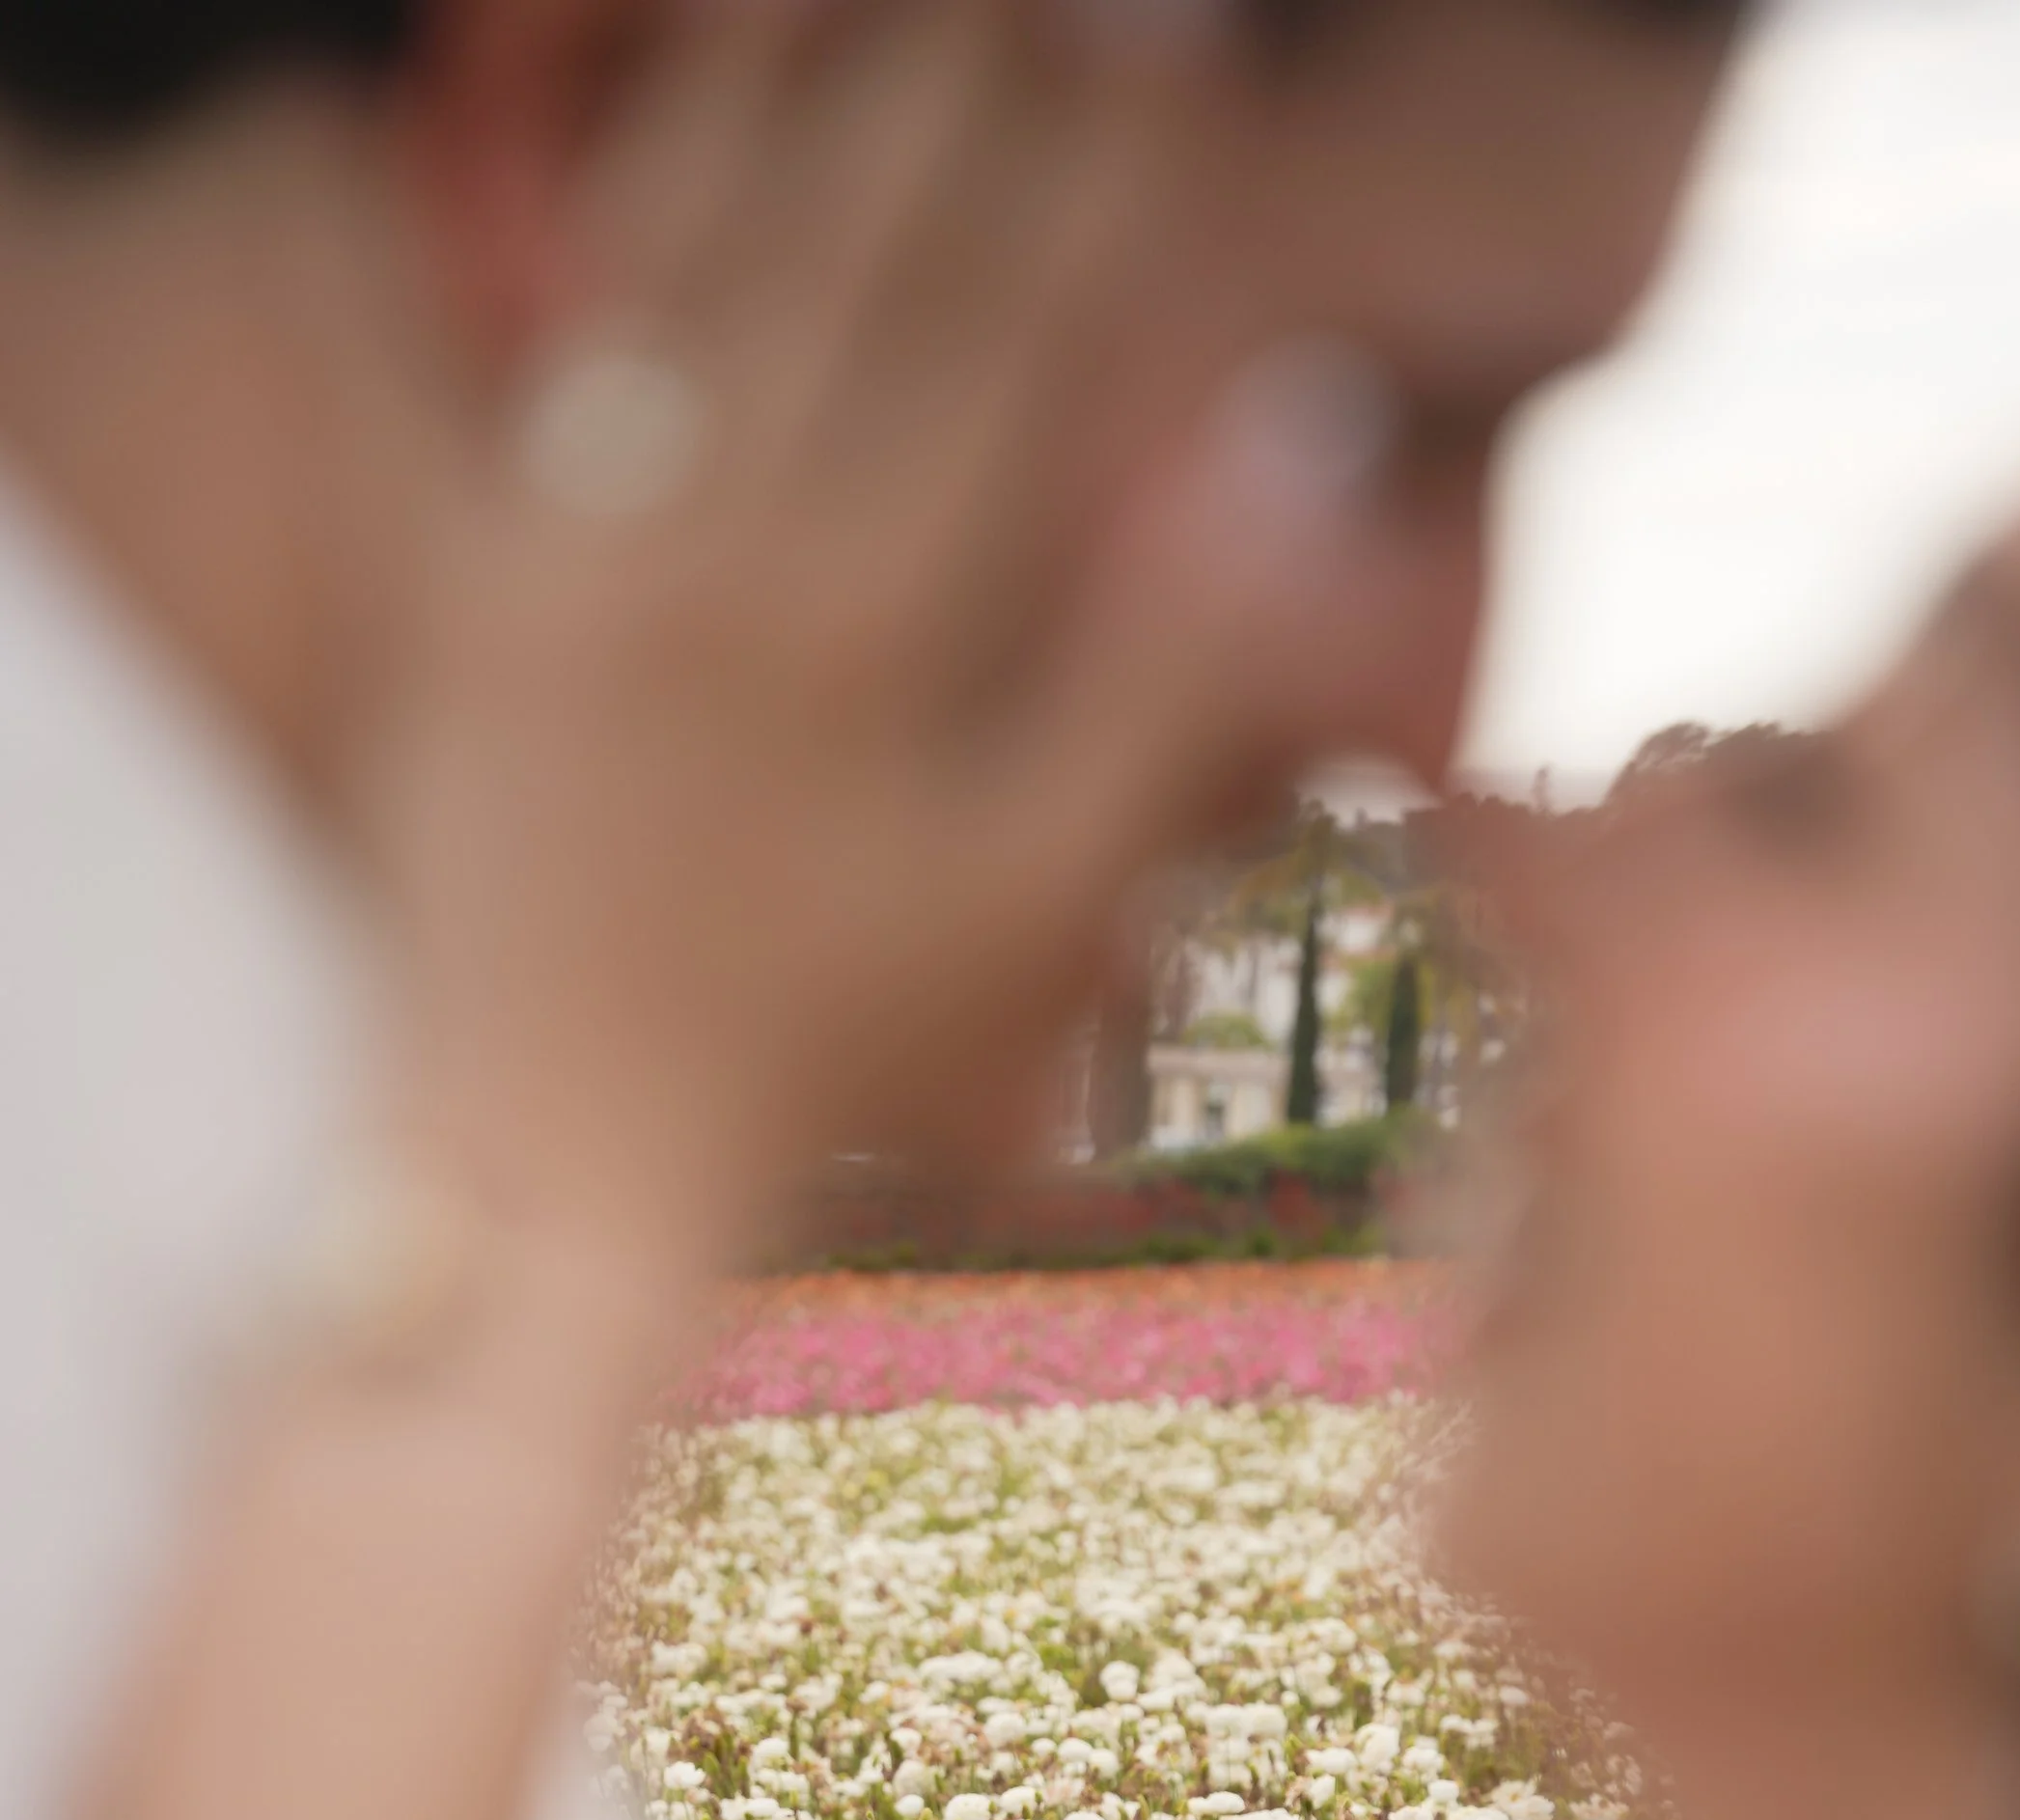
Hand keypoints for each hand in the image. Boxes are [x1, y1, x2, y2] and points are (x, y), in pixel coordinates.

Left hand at [374, 0, 1368, 1264]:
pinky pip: (419, 390)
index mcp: (879, 615)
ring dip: (748, 100)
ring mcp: (560, 562)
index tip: (1156, 62)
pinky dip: (430, 259)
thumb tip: (1295, 447)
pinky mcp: (440, 608)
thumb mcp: (1046, 908)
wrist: (561, 1199)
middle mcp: (712, 546)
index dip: (1090, 177)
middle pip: (844, 250)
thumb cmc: (834, 1088)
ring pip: (661, 267)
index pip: (1007, 328)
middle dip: (943, 88)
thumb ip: (1173, 674)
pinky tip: (438, 152)